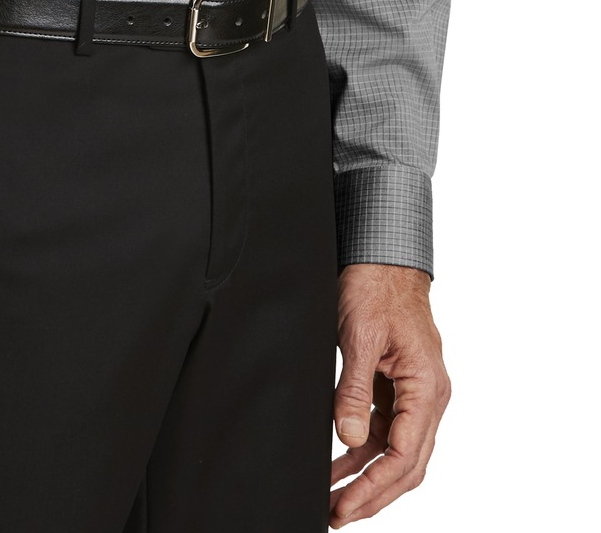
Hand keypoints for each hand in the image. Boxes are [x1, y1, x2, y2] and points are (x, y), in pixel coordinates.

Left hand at [329, 262, 450, 524]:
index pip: (405, 455)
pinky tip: (338, 462)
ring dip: (366, 476)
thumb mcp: (360, 335)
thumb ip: (354, 389)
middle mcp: (428, 395)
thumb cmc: (377, 286)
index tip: (344, 505)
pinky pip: (384, 429)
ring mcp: (415, 392)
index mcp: (427, 387)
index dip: (374, 487)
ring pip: (395, 451)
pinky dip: (362, 449)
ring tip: (332, 498)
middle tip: (336, 514)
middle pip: (406, 464)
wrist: (383, 253)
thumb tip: (346, 439)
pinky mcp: (399, 385)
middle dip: (372, 494)